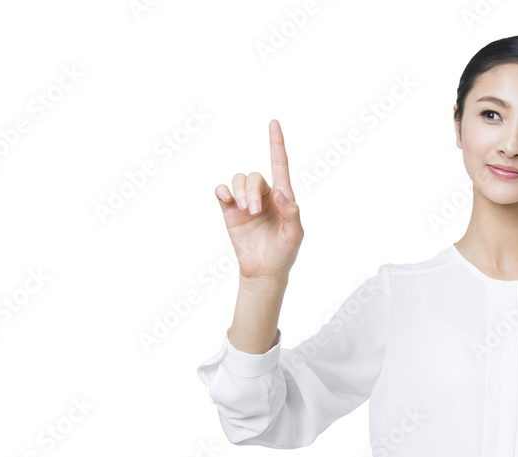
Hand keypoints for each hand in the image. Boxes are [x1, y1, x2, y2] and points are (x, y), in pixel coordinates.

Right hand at [214, 119, 303, 280]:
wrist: (264, 271)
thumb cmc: (284, 253)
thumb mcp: (295, 235)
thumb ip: (292, 214)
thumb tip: (282, 194)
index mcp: (283, 197)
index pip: (280, 165)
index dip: (276, 144)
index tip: (274, 123)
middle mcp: (264, 195)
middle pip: (253, 176)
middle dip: (251, 190)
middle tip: (253, 212)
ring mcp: (246, 202)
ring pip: (238, 180)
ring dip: (240, 192)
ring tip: (245, 211)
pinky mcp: (230, 211)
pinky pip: (222, 191)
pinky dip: (223, 191)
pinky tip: (227, 199)